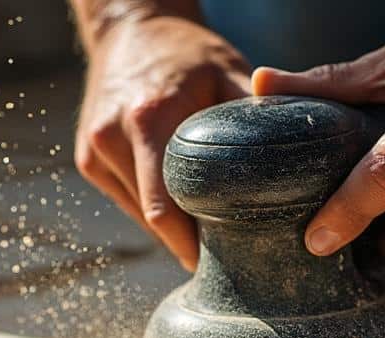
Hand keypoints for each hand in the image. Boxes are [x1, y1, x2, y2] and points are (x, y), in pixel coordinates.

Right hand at [75, 14, 250, 268]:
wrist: (130, 27)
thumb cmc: (187, 52)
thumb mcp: (227, 72)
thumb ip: (257, 113)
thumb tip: (297, 153)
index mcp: (148, 120)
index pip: (166, 208)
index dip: (193, 244)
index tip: (223, 262)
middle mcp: (113, 138)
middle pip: (151, 219)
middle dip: (184, 244)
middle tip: (219, 261)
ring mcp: (94, 151)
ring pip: (138, 215)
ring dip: (169, 229)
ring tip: (203, 233)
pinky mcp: (88, 159)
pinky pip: (126, 199)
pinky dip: (152, 208)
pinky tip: (177, 203)